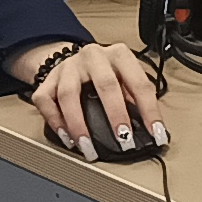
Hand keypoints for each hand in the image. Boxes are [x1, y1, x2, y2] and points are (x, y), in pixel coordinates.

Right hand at [27, 39, 166, 153]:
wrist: (73, 61)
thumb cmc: (104, 73)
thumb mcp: (125, 77)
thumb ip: (134, 98)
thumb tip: (149, 130)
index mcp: (119, 55)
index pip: (139, 82)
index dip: (149, 110)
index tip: (155, 133)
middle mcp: (94, 57)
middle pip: (106, 84)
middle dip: (116, 115)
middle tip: (123, 140)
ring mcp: (68, 67)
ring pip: (70, 94)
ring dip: (79, 124)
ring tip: (88, 146)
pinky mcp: (47, 80)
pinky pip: (46, 102)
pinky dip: (55, 121)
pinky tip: (67, 137)